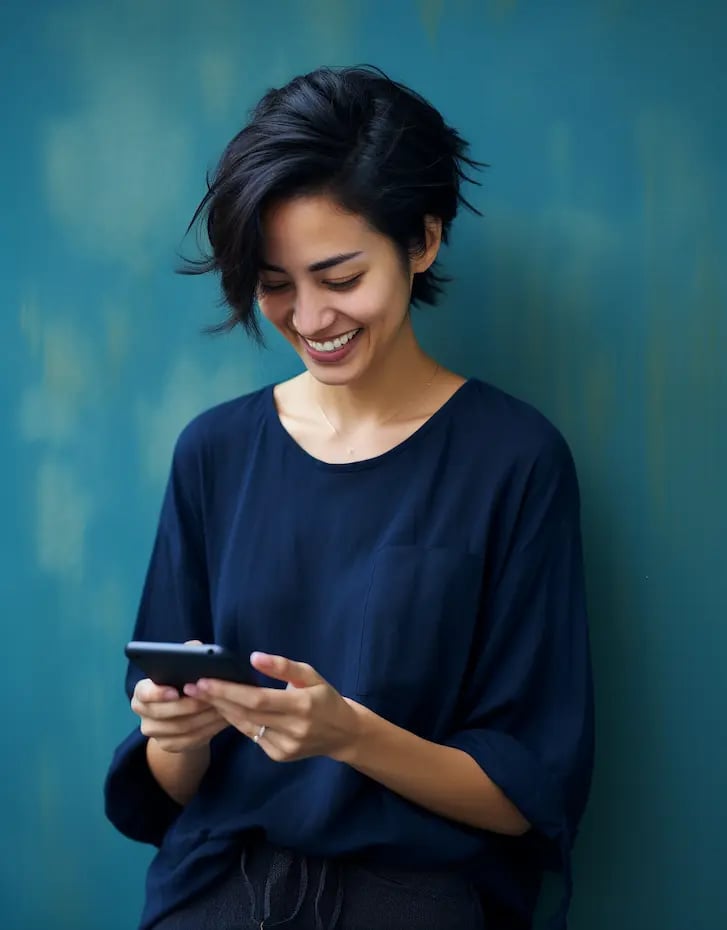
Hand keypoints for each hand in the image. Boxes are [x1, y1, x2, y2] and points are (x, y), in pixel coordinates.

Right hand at [131, 641, 228, 753]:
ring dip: (205, 717)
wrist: (183, 714)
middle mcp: (144, 715)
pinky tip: (224, 719)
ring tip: (224, 706)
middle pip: (166, 714)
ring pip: (182, 728)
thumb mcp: (182, 667)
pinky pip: (191, 740)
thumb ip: (187, 653)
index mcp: (142, 692)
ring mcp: (155, 733)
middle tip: (213, 697)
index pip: (144, 693)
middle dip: (191, 705)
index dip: (158, 693)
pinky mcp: (170, 746)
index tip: (175, 691)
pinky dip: (210, 729)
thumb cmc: (182, 683)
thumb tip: (196, 648)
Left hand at [184, 652, 360, 762]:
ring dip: (222, 711)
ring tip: (201, 696)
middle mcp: (292, 729)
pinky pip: (253, 736)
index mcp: (302, 705)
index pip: (257, 699)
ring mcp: (285, 746)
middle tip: (192, 687)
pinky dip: (238, 722)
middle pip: (246, 714)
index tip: (204, 681)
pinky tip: (225, 709)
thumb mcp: (310, 674)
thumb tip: (253, 657)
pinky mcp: (279, 755)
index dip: (228, 691)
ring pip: (246, 727)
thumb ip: (283, 666)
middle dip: (217, 699)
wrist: (343, 733)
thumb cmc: (325, 697)